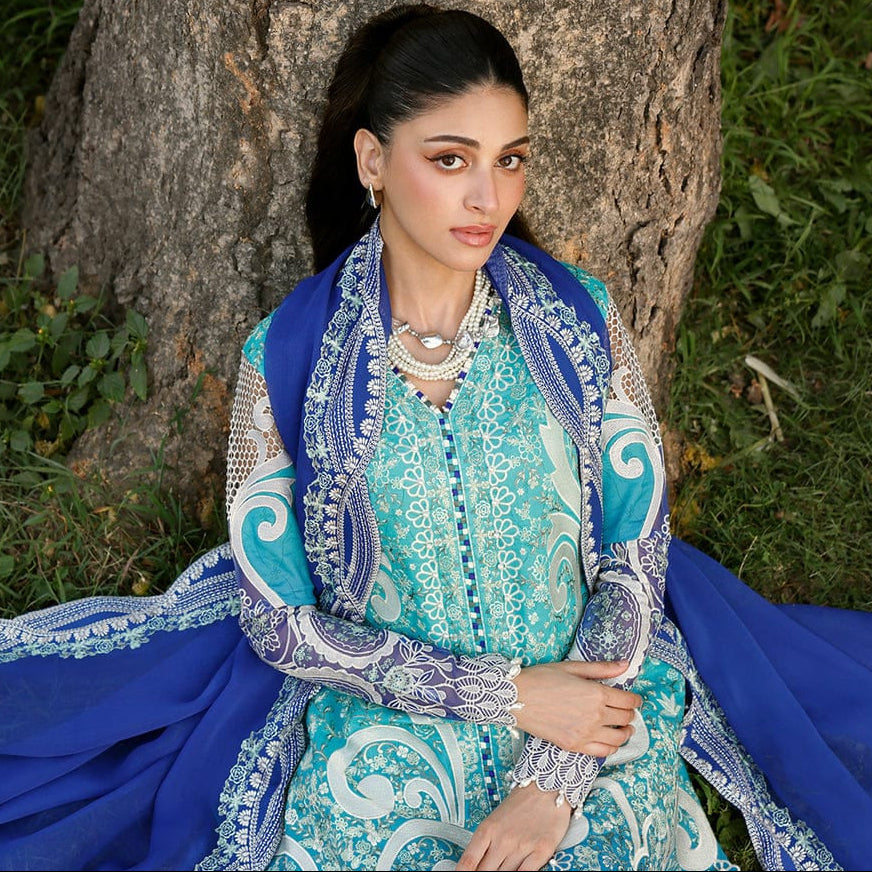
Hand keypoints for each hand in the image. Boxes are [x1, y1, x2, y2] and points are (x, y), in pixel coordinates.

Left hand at [455, 782, 570, 870]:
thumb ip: (485, 844)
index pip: (469, 861)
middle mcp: (503, 840)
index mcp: (487, 830)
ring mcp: (522, 847)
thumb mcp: (495, 820)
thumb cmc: (520, 804)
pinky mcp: (541, 851)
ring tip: (500, 868)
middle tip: (487, 869)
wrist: (546, 787)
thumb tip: (475, 866)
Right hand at [512, 659, 640, 756]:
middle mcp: (595, 715)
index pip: (628, 700)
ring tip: (623, 727)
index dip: (635, 699)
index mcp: (596, 693)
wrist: (517, 698)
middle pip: (625, 718)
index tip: (634, 699)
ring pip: (618, 737)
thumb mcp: (572, 667)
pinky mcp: (575, 746)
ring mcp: (585, 733)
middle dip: (630, 713)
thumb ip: (601, 668)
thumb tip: (625, 665)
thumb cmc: (541, 678)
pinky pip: (603, 751)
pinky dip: (611, 747)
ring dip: (625, 732)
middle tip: (626, 710)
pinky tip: (608, 739)